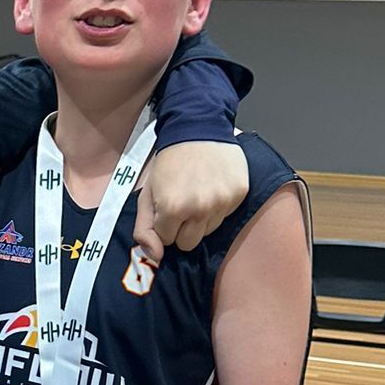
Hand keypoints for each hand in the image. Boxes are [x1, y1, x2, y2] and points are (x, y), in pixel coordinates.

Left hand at [136, 140, 248, 258]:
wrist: (199, 128)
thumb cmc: (170, 162)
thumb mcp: (147, 192)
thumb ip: (144, 228)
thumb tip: (156, 257)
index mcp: (174, 208)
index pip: (167, 240)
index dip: (165, 224)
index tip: (167, 205)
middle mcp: (200, 209)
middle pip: (189, 243)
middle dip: (182, 228)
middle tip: (182, 202)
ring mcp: (223, 202)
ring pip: (208, 232)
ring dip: (200, 218)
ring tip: (198, 193)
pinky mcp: (239, 194)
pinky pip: (225, 216)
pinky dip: (218, 207)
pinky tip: (212, 187)